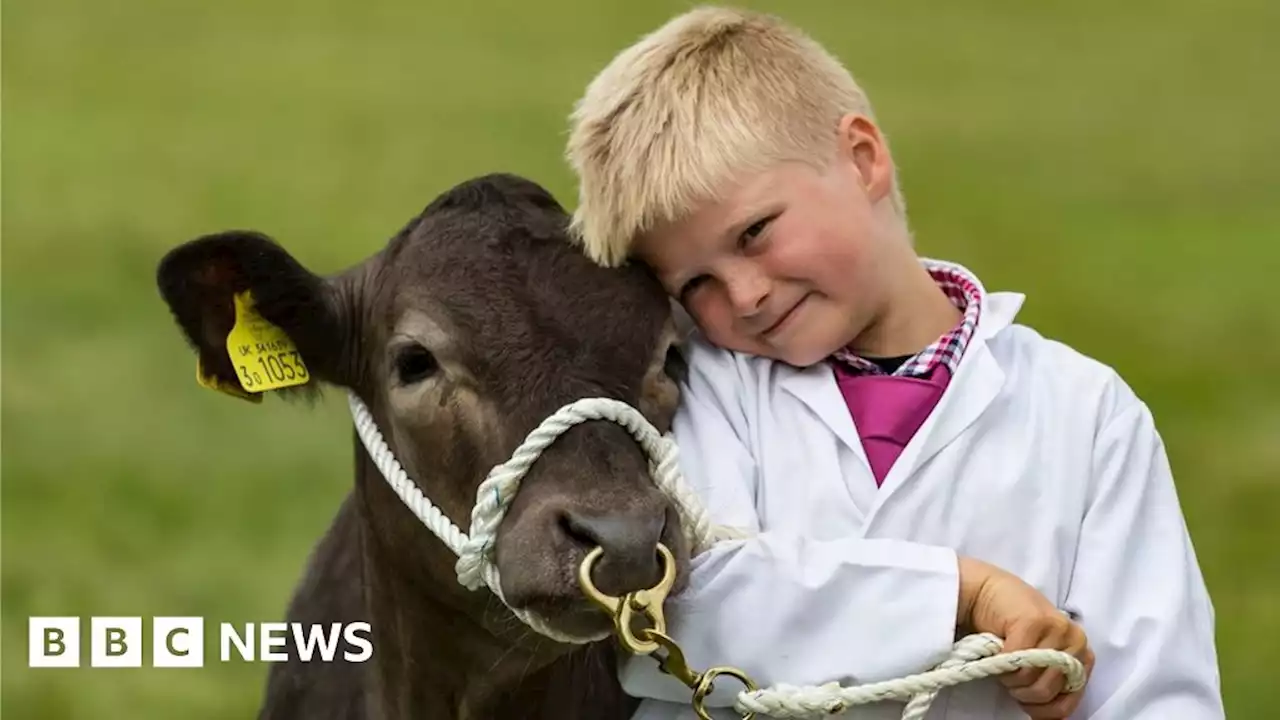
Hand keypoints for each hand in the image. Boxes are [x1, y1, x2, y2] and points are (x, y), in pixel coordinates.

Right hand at [957, 556, 1094, 718]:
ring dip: (1009, 676)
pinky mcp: (1036, 621)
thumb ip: (1050, 681)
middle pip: (1046, 691)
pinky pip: (1016, 660)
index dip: (1040, 708)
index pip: (1067, 702)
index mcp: (1082, 655)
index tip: (1022, 698)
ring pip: (1031, 678)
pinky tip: (997, 648)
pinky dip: (1000, 661)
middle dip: (1020, 690)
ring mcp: (1059, 629)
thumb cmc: (1009, 629)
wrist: (986, 592)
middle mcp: (1077, 641)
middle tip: (1008, 674)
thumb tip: (1047, 717)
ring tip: (1003, 660)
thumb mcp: (1037, 660)